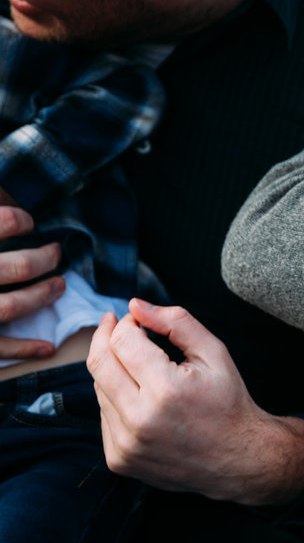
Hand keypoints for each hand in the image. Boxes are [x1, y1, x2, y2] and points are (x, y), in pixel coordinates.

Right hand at [0, 206, 64, 359]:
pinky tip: (48, 347)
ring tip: (59, 286)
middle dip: (42, 260)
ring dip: (40, 296)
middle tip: (56, 254)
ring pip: (9, 306)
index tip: (29, 220)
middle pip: (16, 267)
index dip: (14, 220)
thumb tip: (5, 193)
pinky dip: (24, 348)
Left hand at [87, 299, 303, 504]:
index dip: (127, 323)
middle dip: (105, 337)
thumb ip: (176, 322)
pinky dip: (117, 400)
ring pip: (99, 389)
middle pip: (99, 363)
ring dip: (114, 370)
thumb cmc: (229, 402)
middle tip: (116, 325)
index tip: (137, 320)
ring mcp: (126, 444)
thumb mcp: (215, 353)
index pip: (122, 341)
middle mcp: (140, 420)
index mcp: (166, 390)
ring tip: (141, 368)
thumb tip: (135, 305)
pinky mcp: (119, 459)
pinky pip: (104, 416)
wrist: (239, 459)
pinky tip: (142, 399)